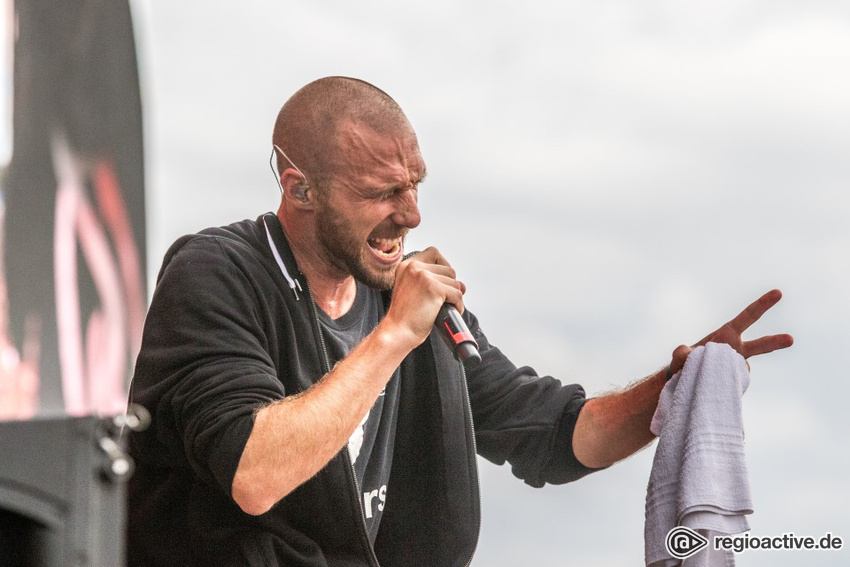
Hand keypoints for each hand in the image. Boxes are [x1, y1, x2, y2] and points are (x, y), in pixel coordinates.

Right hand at [382, 247, 465, 348]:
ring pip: (455, 282)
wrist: (397, 332)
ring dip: (454, 297)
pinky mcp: (434, 288)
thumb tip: (462, 285)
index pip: (434, 252)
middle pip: (448, 269)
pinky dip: (458, 305)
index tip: (440, 282)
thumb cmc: (405, 317)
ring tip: (444, 307)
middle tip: (442, 299)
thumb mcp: (414, 292)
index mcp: (406, 265)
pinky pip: (457, 294)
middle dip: (450, 285)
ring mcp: (424, 276)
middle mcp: (414, 267)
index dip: (443, 266)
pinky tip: (450, 312)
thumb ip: (434, 282)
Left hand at [668, 289, 793, 376]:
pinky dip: (723, 383)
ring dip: (732, 372)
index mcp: (727, 334)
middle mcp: (737, 349)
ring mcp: (738, 365)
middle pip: (759, 345)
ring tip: (713, 373)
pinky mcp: (737, 380)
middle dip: (775, 342)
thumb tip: (686, 354)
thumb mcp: (680, 355)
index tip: (779, 293)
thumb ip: (681, 353)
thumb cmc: (685, 362)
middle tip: (791, 339)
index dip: (762, 304)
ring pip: (743, 368)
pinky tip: (712, 382)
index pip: (747, 317)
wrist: (686, 380)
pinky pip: (734, 381)